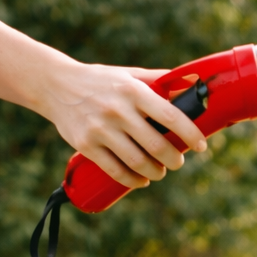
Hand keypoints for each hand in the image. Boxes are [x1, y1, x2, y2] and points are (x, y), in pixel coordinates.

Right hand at [39, 61, 208, 188]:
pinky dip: (135, 181)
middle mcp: (117, 110)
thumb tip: (193, 84)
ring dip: (156, 173)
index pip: (170, 115)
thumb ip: (158, 81)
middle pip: (156, 146)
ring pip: (138, 163)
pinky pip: (117, 171)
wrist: (55, 85)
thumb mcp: (128, 75)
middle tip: (177, 162)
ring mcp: (101, 129)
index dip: (190, 134)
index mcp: (133, 91)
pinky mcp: (87, 145)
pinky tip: (142, 180)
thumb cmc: (101, 82)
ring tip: (160, 171)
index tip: (201, 146)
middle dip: (173, 160)